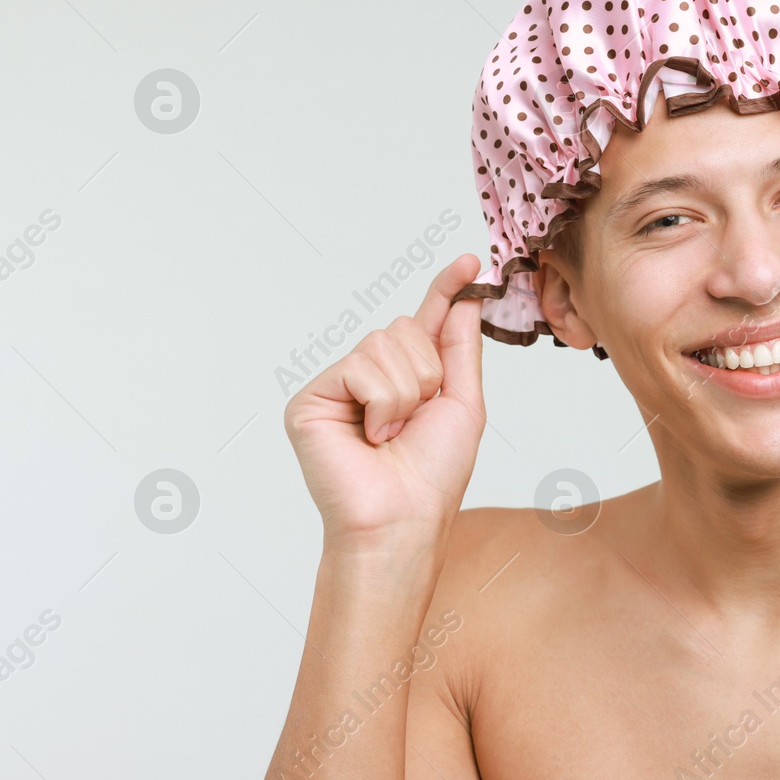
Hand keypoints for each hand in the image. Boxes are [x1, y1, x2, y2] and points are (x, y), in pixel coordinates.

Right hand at [282, 254, 486, 551]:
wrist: (402, 519)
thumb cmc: (432, 476)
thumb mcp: (462, 404)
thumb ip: (460, 349)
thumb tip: (466, 300)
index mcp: (406, 379)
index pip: (425, 323)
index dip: (445, 290)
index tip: (469, 261)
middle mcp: (368, 377)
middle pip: (404, 327)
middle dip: (426, 372)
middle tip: (416, 420)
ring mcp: (337, 386)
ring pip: (384, 343)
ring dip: (405, 393)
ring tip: (392, 434)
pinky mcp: (310, 398)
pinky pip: (361, 367)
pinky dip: (380, 403)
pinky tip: (370, 436)